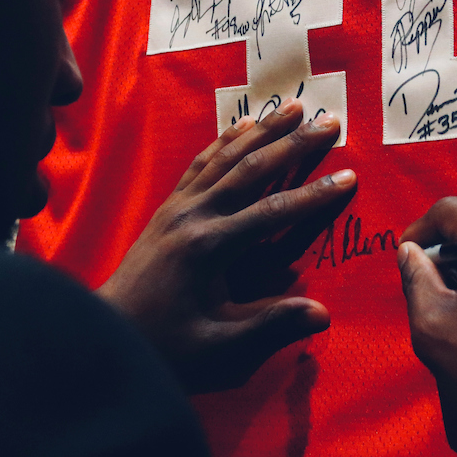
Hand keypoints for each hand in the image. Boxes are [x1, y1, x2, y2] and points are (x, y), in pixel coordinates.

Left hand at [98, 99, 355, 392]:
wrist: (106, 336)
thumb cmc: (166, 347)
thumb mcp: (219, 349)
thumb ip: (269, 327)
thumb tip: (322, 314)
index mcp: (209, 247)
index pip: (272, 211)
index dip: (314, 195)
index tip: (349, 176)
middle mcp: (193, 216)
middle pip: (251, 169)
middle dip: (294, 143)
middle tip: (330, 121)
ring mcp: (177, 207)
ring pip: (226, 157)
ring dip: (263, 130)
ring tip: (294, 106)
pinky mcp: (167, 208)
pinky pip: (200, 164)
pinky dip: (225, 141)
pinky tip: (242, 126)